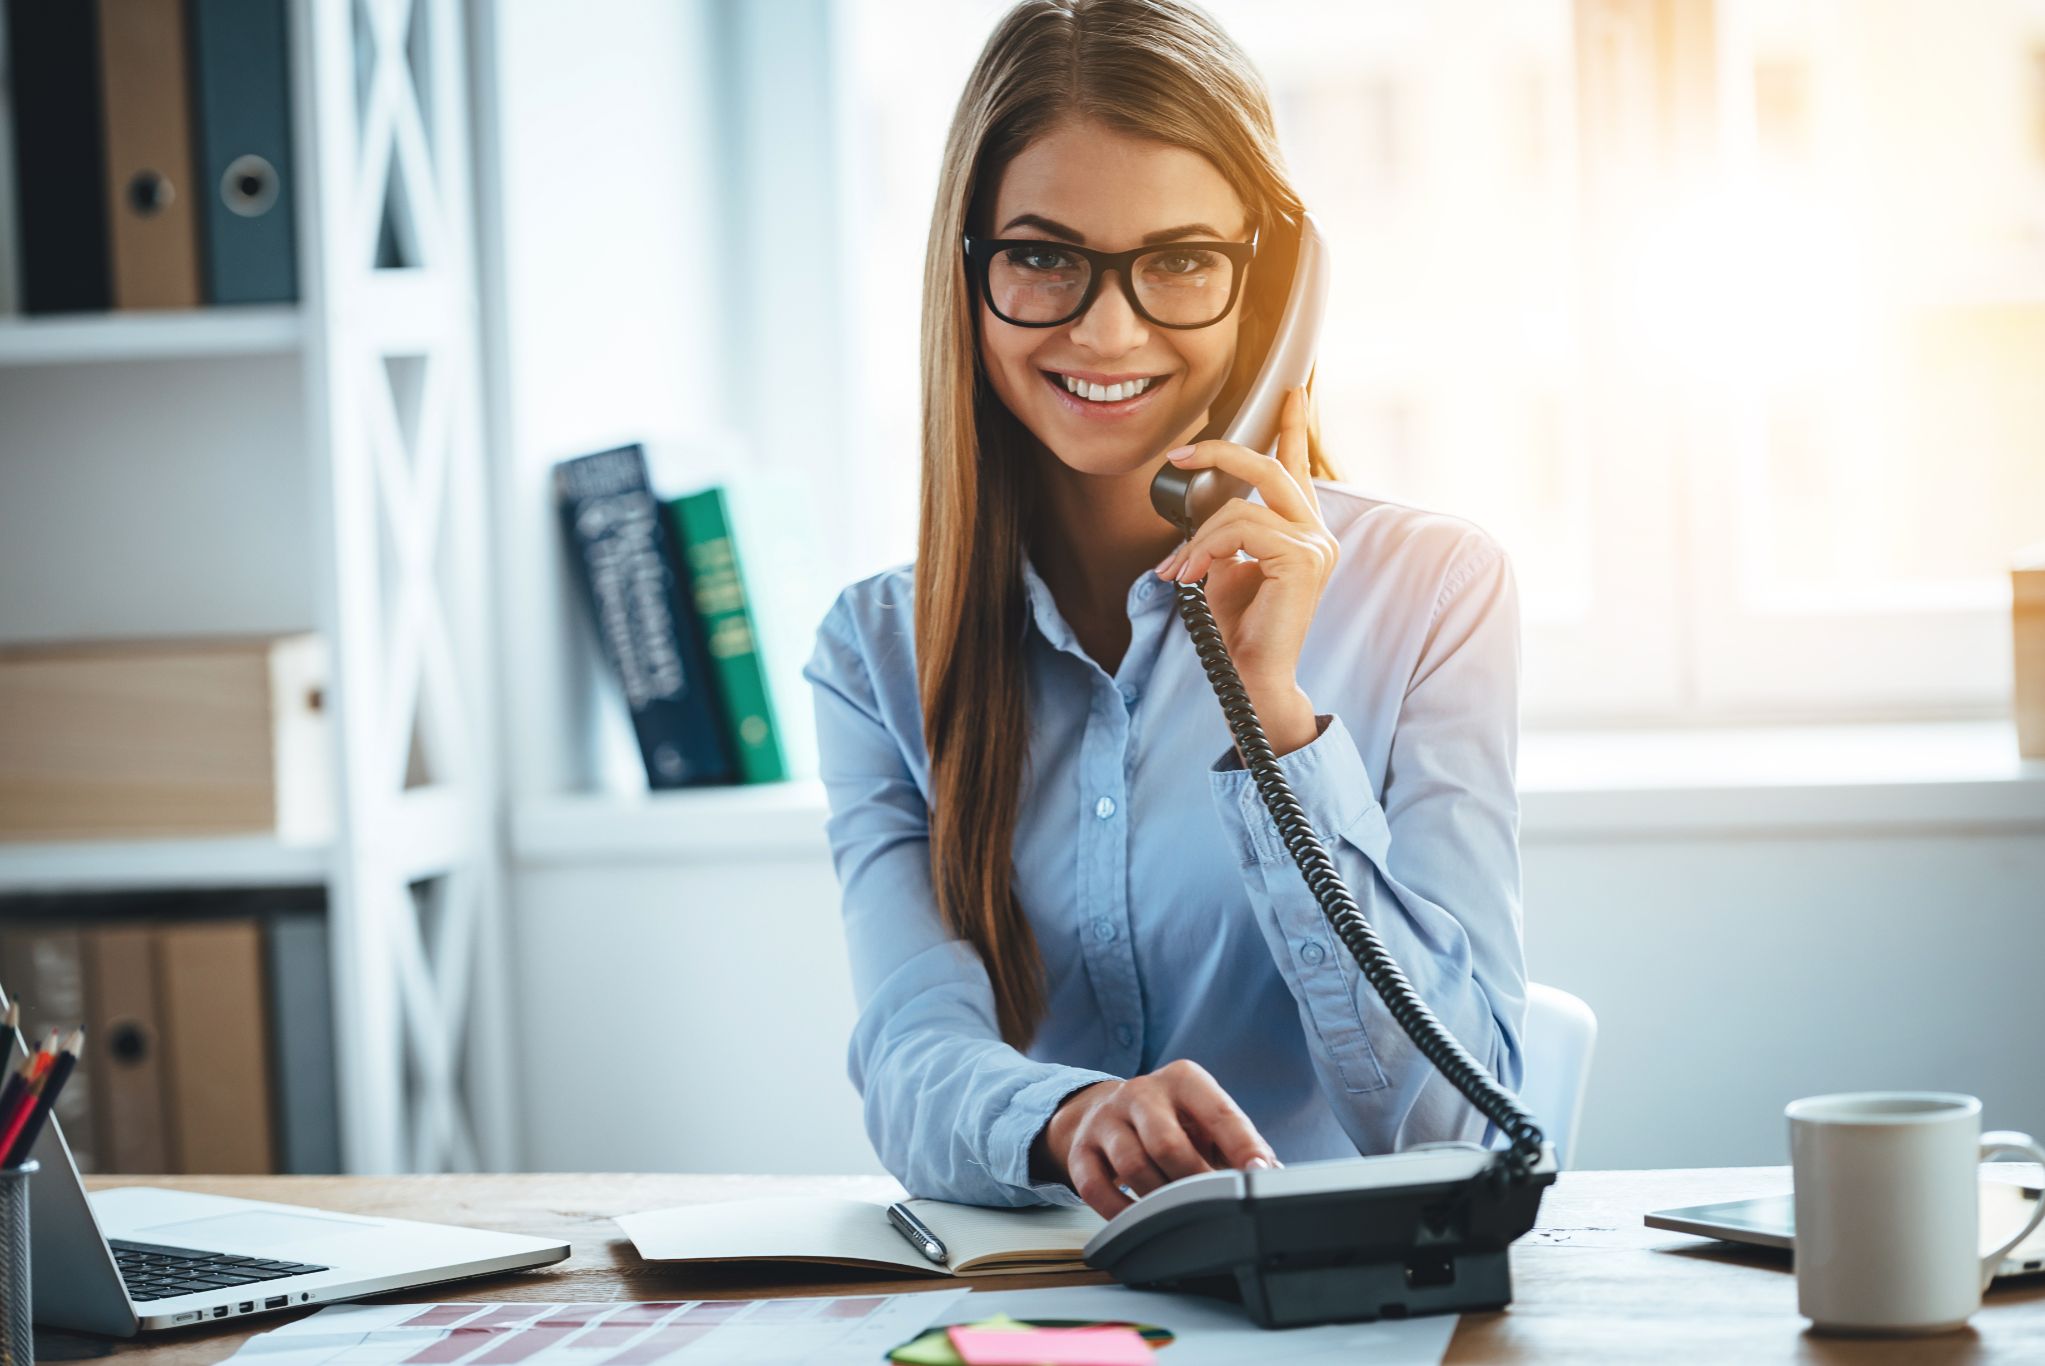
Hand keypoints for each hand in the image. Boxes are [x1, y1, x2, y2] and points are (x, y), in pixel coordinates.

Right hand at [1032, 1060, 1278, 1217]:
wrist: (1103, 1110)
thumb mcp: (1205, 1118)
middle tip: (1216, 1206)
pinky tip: (1141, 1221)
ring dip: (1161, 1199)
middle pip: (1168, 1143)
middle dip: (1195, 1182)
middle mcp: (1141, 1092)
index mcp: (1182, 1079)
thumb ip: (1238, 1144)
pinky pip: (1096, 1189)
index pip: (1218, 1113)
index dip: (1243, 1147)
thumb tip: (1272, 1176)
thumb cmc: (1171, 1121)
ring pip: (1132, 1167)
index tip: (1260, 1177)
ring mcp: (1106, 1120)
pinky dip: (1121, 1212)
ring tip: (1181, 1215)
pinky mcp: (1081, 1150)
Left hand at [1154, 387, 1336, 755]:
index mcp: (1303, 531)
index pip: (1298, 468)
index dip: (1293, 428)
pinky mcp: (1301, 558)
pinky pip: (1240, 531)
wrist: (1253, 675)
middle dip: (1220, 453)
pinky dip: (1206, 550)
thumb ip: (1227, 537)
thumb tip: (1201, 519)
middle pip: (1269, 468)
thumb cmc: (1242, 629)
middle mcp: (1317, 533)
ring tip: (1175, 570)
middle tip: (1178, 456)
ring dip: (1197, 539)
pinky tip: (1192, 576)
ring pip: (1240, 509)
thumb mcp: (1228, 570)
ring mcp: (1315, 545)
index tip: (1290, 393)